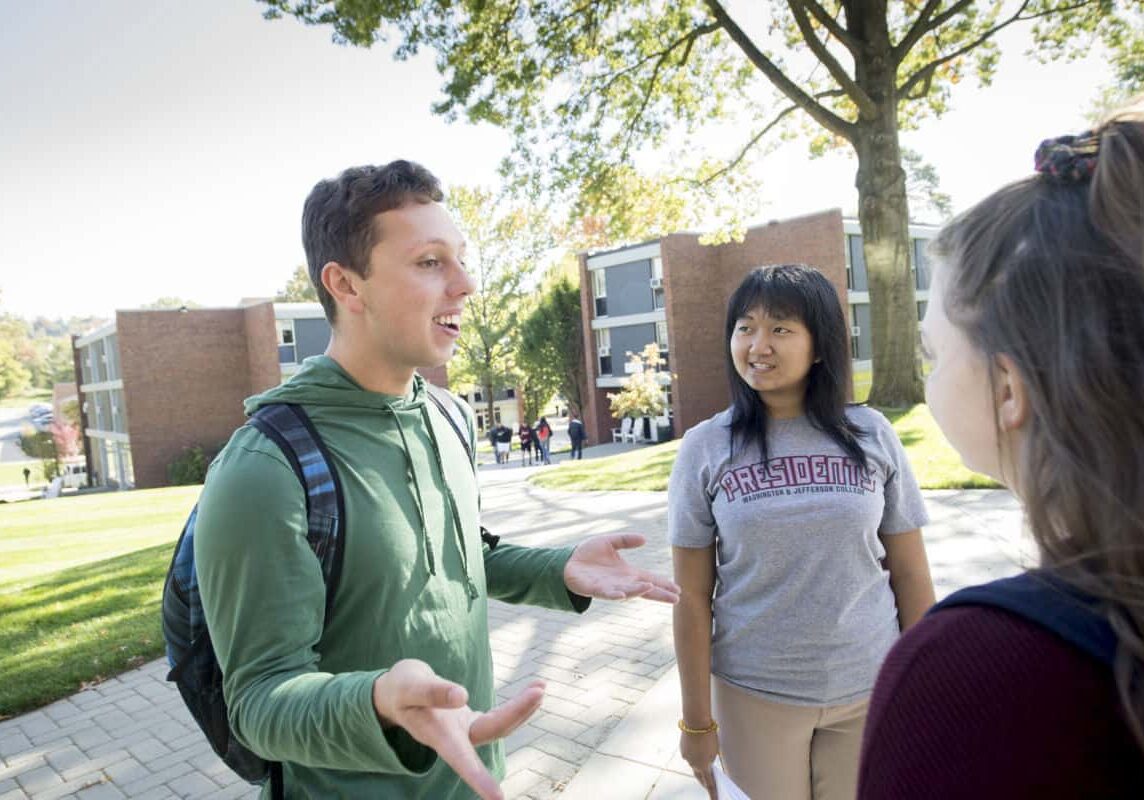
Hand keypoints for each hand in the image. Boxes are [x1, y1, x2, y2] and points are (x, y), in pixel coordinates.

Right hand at [372, 659, 544, 799]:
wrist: (398, 692)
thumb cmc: (401, 689)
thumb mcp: (410, 685)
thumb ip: (433, 691)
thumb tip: (463, 696)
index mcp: (437, 735)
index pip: (460, 759)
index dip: (478, 779)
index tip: (498, 799)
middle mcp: (455, 738)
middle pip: (491, 731)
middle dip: (517, 713)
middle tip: (538, 692)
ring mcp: (466, 731)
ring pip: (499, 725)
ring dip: (522, 709)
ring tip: (541, 688)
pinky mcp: (472, 721)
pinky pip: (500, 716)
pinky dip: (518, 705)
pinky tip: (536, 689)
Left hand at [563, 533, 680, 602]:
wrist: (567, 562)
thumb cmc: (588, 554)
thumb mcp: (609, 542)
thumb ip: (626, 540)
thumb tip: (644, 539)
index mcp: (627, 573)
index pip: (650, 579)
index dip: (663, 584)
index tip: (678, 589)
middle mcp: (622, 582)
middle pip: (644, 589)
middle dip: (659, 594)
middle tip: (675, 599)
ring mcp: (609, 587)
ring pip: (627, 591)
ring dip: (638, 590)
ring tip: (650, 588)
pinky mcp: (595, 589)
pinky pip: (607, 593)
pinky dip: (615, 594)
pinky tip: (622, 595)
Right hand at [680, 728, 719, 798]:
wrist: (695, 722)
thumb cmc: (708, 735)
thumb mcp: (714, 751)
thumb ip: (710, 760)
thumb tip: (706, 764)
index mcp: (703, 766)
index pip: (709, 783)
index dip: (713, 792)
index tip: (714, 799)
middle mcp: (692, 764)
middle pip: (699, 776)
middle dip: (703, 780)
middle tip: (708, 784)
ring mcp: (686, 756)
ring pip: (693, 763)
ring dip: (699, 762)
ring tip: (704, 753)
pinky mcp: (682, 749)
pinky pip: (689, 755)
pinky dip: (694, 754)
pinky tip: (697, 747)